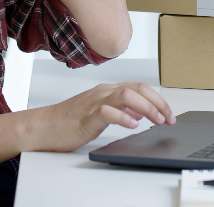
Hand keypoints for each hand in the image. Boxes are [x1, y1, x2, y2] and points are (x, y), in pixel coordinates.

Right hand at [24, 82, 175, 152]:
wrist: (43, 127)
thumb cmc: (68, 121)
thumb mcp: (100, 113)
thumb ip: (119, 109)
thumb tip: (139, 112)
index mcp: (107, 91)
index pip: (140, 87)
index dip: (158, 99)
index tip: (169, 114)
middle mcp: (103, 92)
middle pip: (137, 89)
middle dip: (158, 103)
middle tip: (168, 119)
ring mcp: (95, 102)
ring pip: (126, 95)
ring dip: (146, 108)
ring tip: (156, 121)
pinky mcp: (86, 116)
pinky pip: (108, 112)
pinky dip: (123, 118)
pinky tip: (132, 126)